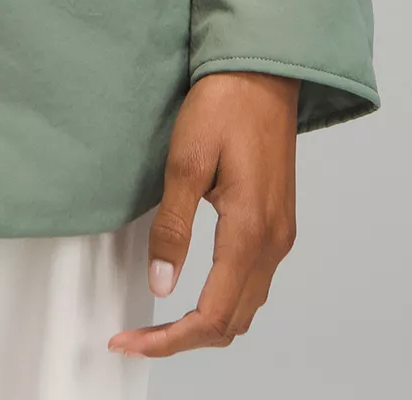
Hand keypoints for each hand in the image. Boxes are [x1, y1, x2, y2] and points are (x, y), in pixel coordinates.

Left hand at [106, 69, 298, 357]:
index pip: (212, 316)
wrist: (263, 72)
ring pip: (246, 307)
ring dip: (205, 323)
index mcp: (250, 231)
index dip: (169, 339)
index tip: (131, 340)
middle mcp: (274, 242)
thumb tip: (162, 284)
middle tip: (137, 335)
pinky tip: (194, 289)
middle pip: (232, 323)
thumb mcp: (186, 161)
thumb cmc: (225, 105)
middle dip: (183, 339)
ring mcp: (280, 233)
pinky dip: (223, 300)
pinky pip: (254, 282)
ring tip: (160, 321)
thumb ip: (174, 227)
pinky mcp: (278, 222)